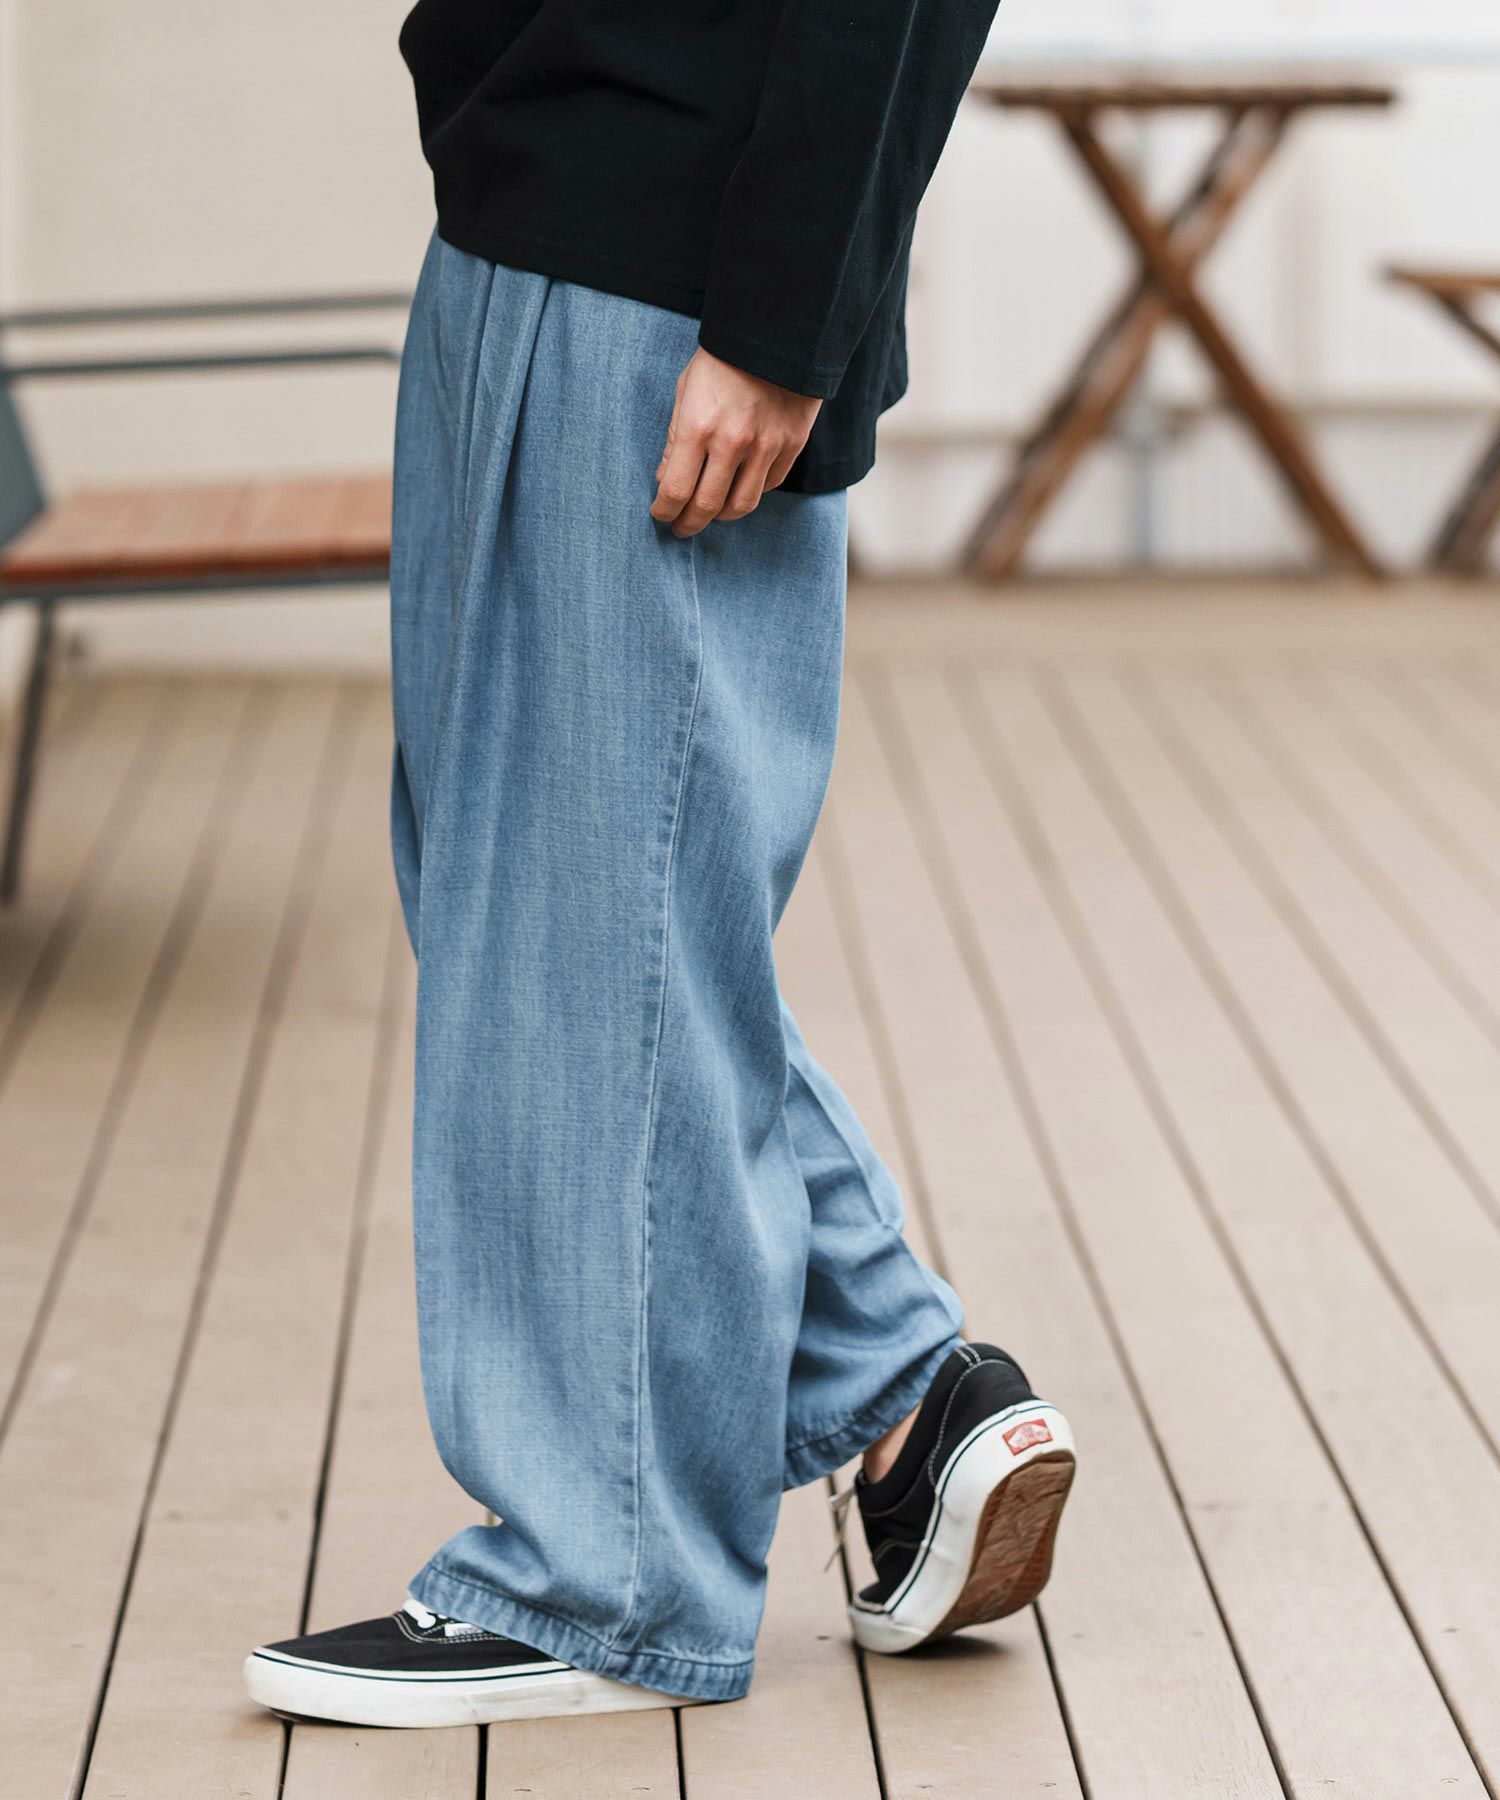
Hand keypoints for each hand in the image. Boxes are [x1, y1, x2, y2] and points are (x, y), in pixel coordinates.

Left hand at [651, 348, 821, 537]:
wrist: (780, 333)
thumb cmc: (723, 360)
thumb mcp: (686, 390)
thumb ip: (675, 438)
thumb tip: (665, 481)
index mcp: (699, 425)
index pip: (675, 489)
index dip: (664, 511)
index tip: (660, 515)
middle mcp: (733, 442)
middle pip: (707, 506)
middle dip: (689, 523)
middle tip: (681, 528)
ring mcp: (766, 446)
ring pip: (741, 506)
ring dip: (721, 516)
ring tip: (710, 514)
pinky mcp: (792, 445)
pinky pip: (768, 486)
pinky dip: (750, 492)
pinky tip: (738, 487)